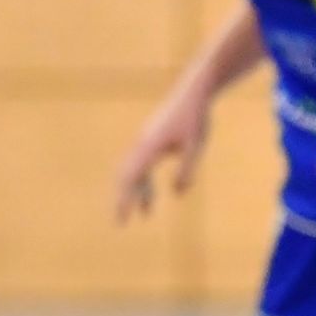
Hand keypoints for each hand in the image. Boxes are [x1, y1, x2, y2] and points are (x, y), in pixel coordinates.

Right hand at [115, 83, 212, 222]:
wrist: (192, 93)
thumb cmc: (195, 119)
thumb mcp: (195, 147)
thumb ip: (186, 171)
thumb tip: (176, 194)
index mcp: (149, 147)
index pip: (130, 179)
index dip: (124, 200)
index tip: (121, 218)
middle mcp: (141, 145)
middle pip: (125, 177)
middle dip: (123, 200)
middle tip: (120, 223)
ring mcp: (144, 142)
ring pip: (133, 171)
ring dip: (137, 193)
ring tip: (146, 214)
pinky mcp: (150, 140)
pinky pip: (141, 165)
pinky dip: (143, 182)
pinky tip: (153, 193)